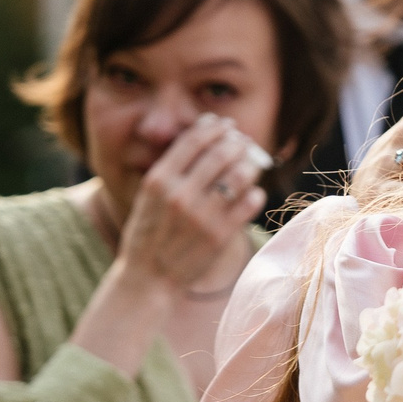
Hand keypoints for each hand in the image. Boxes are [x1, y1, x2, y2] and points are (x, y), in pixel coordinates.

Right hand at [115, 116, 267, 290]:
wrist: (148, 277)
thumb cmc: (149, 233)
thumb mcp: (149, 197)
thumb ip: (172, 171)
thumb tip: (205, 140)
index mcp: (158, 180)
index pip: (193, 140)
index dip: (213, 127)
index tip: (224, 124)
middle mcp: (180, 194)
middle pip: (220, 153)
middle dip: (236, 141)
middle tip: (243, 140)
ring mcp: (201, 215)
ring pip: (239, 176)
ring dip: (250, 163)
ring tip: (252, 162)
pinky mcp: (220, 235)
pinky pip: (248, 203)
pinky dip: (255, 193)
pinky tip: (253, 191)